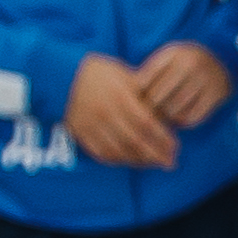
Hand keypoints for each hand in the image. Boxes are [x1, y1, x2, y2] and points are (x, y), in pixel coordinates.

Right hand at [62, 52, 180, 168]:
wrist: (61, 74)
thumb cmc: (99, 73)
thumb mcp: (124, 75)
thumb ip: (144, 94)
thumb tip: (165, 114)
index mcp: (119, 96)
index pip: (147, 123)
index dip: (163, 138)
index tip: (176, 147)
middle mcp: (105, 112)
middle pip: (136, 141)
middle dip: (156, 155)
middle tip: (170, 163)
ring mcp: (91, 124)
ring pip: (120, 151)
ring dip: (140, 161)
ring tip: (154, 164)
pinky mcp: (80, 133)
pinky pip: (102, 153)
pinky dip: (119, 160)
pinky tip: (131, 160)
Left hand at [131, 40, 230, 126]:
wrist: (222, 61)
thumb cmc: (184, 63)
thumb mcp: (168, 59)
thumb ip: (149, 73)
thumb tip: (129, 99)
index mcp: (172, 53)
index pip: (144, 81)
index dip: (136, 96)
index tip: (134, 103)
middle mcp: (189, 64)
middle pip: (157, 97)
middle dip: (149, 109)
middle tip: (146, 116)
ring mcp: (204, 79)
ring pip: (174, 110)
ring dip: (166, 117)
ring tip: (162, 117)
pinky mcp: (216, 94)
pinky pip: (192, 117)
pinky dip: (182, 121)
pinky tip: (178, 119)